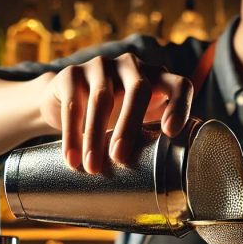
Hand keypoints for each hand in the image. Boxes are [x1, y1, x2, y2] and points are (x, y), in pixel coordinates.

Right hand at [39, 53, 193, 173]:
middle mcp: (132, 66)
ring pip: (102, 98)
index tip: (170, 133)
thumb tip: (169, 177)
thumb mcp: (138, 123)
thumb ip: (154, 137)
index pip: (180, 86)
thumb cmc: (113, 117)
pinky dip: (72, 134)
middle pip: (138, 90)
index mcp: (157, 79)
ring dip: (96, 136)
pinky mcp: (72, 73)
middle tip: (119, 157)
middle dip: (130, 125)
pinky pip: (73, 105)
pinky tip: (72, 158)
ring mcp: (102, 66)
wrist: (62, 101)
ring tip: (92, 167)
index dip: (180, 106)